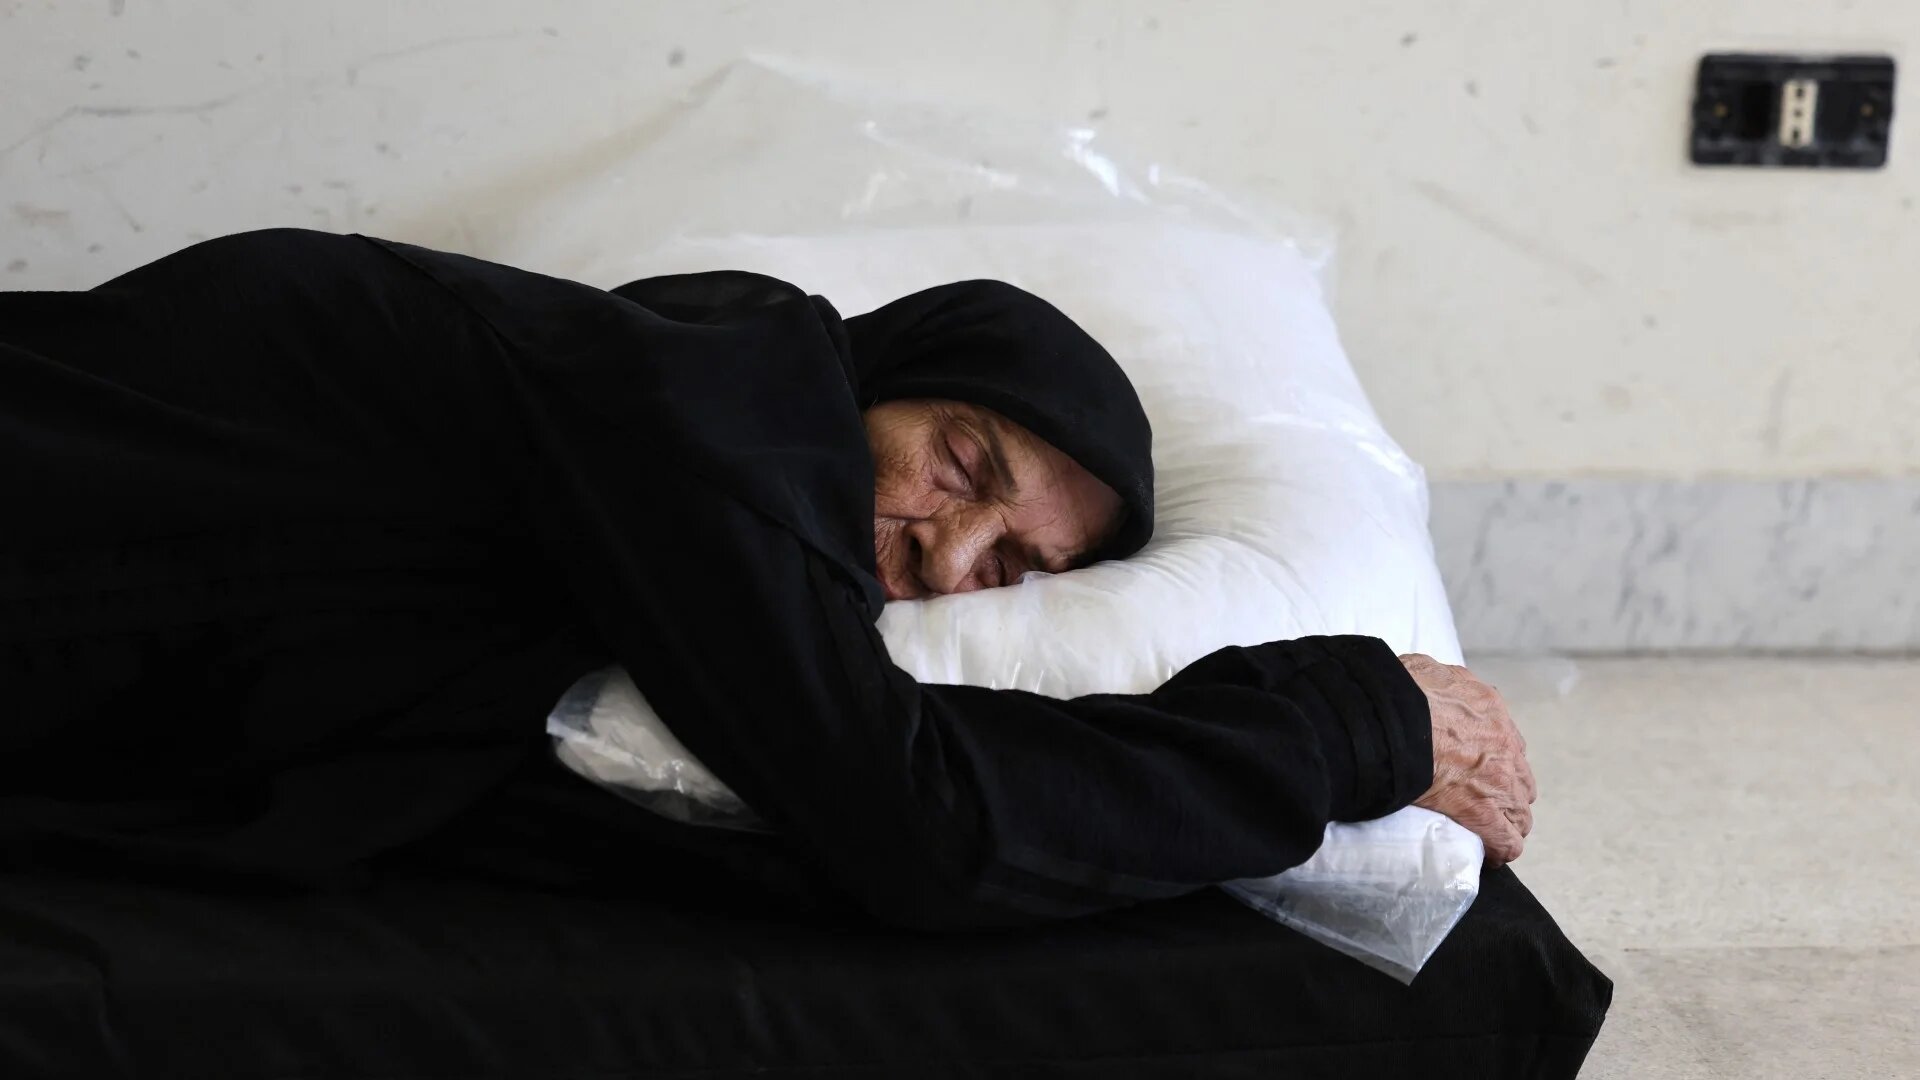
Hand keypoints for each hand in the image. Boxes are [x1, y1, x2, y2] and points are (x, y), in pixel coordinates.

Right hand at [1399, 654, 1536, 864]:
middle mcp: (1504, 744)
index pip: (1507, 740)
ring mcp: (1497, 780)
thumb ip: (1437, 679)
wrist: (1393, 721)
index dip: (1496, 758)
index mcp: (1490, 708)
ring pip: (1519, 810)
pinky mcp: (1482, 812)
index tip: (1481, 769)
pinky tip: (1494, 855)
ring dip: (1507, 820)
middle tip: (1486, 801)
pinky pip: (1506, 839)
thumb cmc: (1399, 694)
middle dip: (1507, 790)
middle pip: (1519, 777)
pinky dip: (1502, 848)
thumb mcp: (1424, 669)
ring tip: (1492, 833)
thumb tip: (1426, 681)